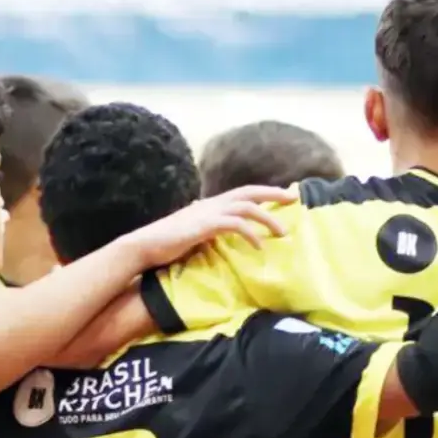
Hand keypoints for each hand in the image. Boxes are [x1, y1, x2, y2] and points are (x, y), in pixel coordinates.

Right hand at [129, 186, 294, 266]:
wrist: (144, 246)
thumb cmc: (167, 243)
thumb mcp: (193, 232)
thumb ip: (209, 229)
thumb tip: (221, 233)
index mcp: (210, 204)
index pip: (242, 192)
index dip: (264, 192)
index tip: (284, 194)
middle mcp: (210, 203)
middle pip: (248, 192)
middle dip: (273, 194)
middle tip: (294, 198)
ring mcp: (207, 213)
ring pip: (246, 207)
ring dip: (267, 218)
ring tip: (283, 232)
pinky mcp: (204, 226)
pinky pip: (234, 225)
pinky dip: (250, 234)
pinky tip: (259, 246)